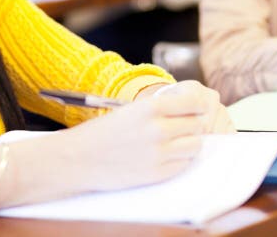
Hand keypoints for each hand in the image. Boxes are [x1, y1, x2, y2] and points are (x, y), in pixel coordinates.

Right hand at [61, 82, 225, 191]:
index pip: (193, 102)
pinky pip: (184, 164)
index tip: (197, 109)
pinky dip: (180, 160)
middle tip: (183, 128)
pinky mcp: (158, 174)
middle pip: (197, 124)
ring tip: (174, 143)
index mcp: (150, 108)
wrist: (79, 159)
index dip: (197, 106)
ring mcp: (159, 153)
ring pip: (195, 145)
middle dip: (193, 125)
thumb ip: (159, 109)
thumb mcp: (130, 110)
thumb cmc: (102, 133)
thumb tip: (190, 109)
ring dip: (189, 143)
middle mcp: (158, 129)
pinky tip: (165, 157)